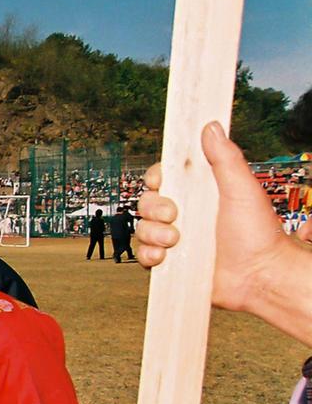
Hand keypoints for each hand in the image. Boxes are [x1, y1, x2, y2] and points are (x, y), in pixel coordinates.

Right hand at [137, 121, 294, 311]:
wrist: (259, 277)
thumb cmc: (258, 233)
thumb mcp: (242, 189)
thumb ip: (225, 158)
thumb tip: (210, 126)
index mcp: (198, 194)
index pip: (163, 179)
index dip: (156, 178)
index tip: (160, 181)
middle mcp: (185, 215)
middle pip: (147, 202)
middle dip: (153, 208)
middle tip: (175, 215)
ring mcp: (176, 240)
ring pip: (143, 229)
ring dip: (151, 233)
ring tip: (174, 240)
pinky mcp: (171, 264)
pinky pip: (143, 255)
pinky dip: (147, 255)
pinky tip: (163, 257)